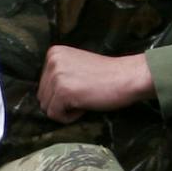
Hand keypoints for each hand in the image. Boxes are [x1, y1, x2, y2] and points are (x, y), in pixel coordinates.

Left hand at [37, 45, 153, 122]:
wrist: (129, 77)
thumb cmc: (107, 75)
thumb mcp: (76, 65)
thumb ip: (59, 74)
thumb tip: (42, 96)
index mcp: (53, 53)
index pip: (43, 85)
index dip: (62, 92)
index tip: (82, 86)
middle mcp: (51, 61)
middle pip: (42, 97)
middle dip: (62, 102)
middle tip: (85, 93)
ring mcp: (56, 76)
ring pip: (47, 107)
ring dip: (66, 109)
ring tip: (85, 98)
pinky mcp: (63, 91)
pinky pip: (55, 115)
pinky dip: (70, 117)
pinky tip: (86, 104)